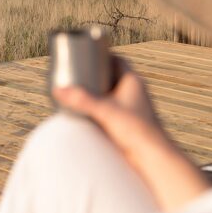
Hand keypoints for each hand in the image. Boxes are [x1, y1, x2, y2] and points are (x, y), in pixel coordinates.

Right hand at [54, 57, 211, 209]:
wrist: (153, 157)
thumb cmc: (136, 130)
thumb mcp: (106, 112)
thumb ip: (83, 100)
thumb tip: (58, 90)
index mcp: (133, 82)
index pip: (118, 60)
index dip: (102, 55)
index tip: (84, 55)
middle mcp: (134, 92)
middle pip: (112, 76)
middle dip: (95, 74)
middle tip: (74, 73)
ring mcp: (132, 108)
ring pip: (112, 93)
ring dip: (97, 92)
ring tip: (76, 91)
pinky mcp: (128, 123)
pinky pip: (111, 109)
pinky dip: (99, 107)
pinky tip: (86, 112)